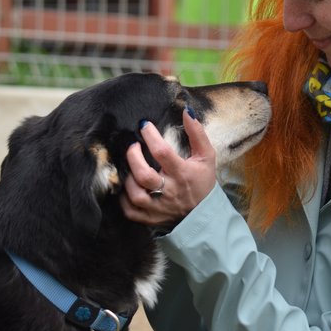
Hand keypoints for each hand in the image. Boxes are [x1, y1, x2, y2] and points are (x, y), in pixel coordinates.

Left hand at [120, 108, 216, 228]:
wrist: (204, 215)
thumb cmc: (202, 181)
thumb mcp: (206, 156)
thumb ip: (197, 133)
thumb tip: (188, 111)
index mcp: (183, 174)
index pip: (162, 153)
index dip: (150, 136)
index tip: (144, 125)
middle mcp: (169, 192)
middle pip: (143, 175)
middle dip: (133, 157)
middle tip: (133, 146)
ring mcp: (158, 208)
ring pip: (134, 194)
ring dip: (128, 177)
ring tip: (130, 167)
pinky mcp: (149, 219)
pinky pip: (129, 210)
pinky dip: (123, 198)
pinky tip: (127, 186)